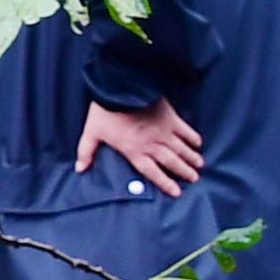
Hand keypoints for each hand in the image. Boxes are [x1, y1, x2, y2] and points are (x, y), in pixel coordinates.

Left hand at [76, 98, 203, 196]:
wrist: (120, 88)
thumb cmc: (105, 111)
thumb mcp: (92, 132)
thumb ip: (86, 152)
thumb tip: (80, 169)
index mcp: (134, 151)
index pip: (152, 172)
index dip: (165, 183)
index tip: (176, 192)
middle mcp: (152, 145)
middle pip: (172, 162)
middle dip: (184, 172)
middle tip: (194, 178)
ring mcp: (163, 132)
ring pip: (181, 149)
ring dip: (191, 158)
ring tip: (199, 165)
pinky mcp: (170, 118)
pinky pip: (185, 131)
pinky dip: (193, 137)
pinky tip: (198, 143)